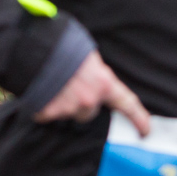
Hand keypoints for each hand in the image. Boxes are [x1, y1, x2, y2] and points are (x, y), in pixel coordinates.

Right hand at [34, 50, 151, 135]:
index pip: (127, 104)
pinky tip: (37, 90)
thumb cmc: (60, 44)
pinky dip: (40, 105)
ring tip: (48, 85)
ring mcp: (68, 108)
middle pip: (89, 112)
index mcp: (103, 83)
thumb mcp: (87, 56)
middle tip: (66, 88)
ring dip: (59, 103)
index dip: (139, 119)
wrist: (30, 46)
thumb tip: (93, 78)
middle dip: (80, 104)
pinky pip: (45, 114)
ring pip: (67, 113)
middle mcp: (89, 99)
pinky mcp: (47, 112)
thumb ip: (94, 72)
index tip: (146, 131)